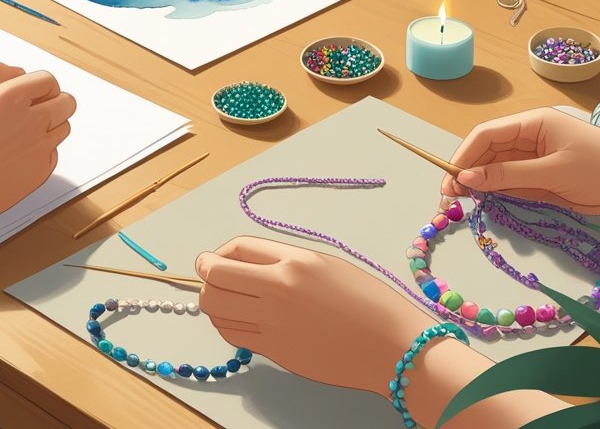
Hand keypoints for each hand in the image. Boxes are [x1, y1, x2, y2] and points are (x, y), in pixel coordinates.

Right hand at [0, 61, 73, 227]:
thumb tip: (20, 73)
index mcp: (10, 97)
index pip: (49, 80)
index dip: (40, 85)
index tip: (28, 93)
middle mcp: (31, 120)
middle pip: (67, 102)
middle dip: (53, 102)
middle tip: (29, 112)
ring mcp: (40, 148)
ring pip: (64, 126)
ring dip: (50, 126)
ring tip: (18, 136)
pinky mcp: (41, 172)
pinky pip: (54, 152)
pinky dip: (42, 151)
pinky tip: (15, 156)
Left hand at [195, 237, 434, 394]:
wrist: (393, 345)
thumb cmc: (367, 301)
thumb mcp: (326, 264)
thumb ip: (284, 260)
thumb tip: (245, 265)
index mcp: (294, 261)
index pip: (236, 248)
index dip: (218, 253)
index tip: (214, 258)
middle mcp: (278, 289)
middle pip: (214, 278)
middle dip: (206, 275)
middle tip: (210, 278)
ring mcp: (273, 323)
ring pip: (215, 309)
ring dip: (213, 302)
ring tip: (226, 301)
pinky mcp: (275, 352)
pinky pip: (232, 335)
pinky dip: (227, 325)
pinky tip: (240, 322)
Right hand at [439, 108, 599, 214]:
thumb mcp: (554, 172)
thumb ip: (508, 176)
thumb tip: (466, 178)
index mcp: (532, 123)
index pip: (486, 134)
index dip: (464, 154)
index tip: (449, 177)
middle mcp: (529, 137)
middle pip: (487, 151)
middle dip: (467, 171)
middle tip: (450, 197)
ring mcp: (535, 157)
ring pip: (496, 168)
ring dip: (480, 184)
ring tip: (462, 202)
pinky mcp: (542, 176)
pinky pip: (511, 182)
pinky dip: (497, 193)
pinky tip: (485, 202)